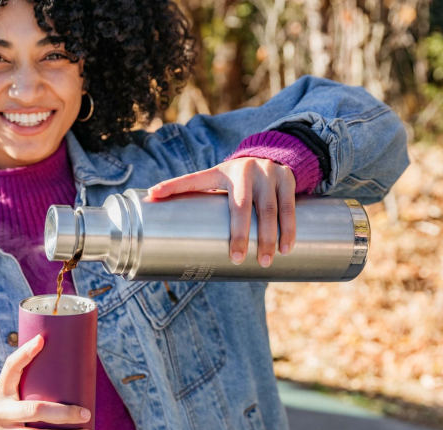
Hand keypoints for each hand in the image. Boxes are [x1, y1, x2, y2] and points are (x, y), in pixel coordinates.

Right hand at [0, 335, 93, 429]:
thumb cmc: (8, 407)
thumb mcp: (11, 391)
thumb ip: (29, 378)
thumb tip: (55, 347)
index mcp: (0, 392)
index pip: (10, 367)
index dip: (25, 353)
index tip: (42, 340)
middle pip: (34, 410)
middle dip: (64, 413)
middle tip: (86, 413)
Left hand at [148, 157, 296, 267]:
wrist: (274, 155)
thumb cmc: (238, 180)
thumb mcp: (218, 182)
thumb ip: (199, 199)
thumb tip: (166, 219)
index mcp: (220, 172)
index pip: (193, 179)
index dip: (172, 185)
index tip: (153, 194)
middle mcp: (244, 171)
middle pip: (240, 206)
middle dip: (239, 234)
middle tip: (238, 259)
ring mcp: (267, 173)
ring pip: (268, 209)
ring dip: (268, 237)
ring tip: (265, 261)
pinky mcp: (287, 178)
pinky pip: (289, 207)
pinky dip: (288, 229)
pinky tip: (287, 248)